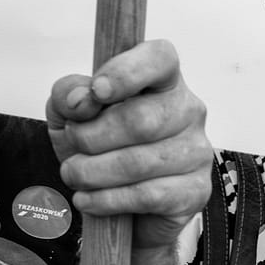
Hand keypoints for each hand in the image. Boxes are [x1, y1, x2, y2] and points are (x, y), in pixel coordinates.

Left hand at [47, 39, 211, 250]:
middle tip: (74, 146)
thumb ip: (67, 94)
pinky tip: (88, 199)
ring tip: (74, 175)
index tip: (97, 91)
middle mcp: (189, 111)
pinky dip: (107, 200)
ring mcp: (197, 152)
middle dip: (91, 137)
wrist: (122, 206)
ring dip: (92, 172)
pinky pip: (147, 196)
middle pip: (141, 119)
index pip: (159, 58)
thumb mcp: (70, 113)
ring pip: (139, 162)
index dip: (127, 72)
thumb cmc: (100, 148)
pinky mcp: (195, 191)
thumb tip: (80, 100)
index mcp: (162, 80)